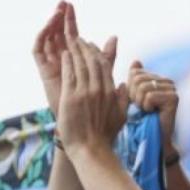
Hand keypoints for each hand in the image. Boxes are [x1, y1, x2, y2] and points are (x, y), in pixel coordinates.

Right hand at [34, 1, 118, 116]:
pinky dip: (43, 38)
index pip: (70, 35)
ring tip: (58, 10)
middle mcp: (61, 61)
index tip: (71, 4)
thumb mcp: (103, 75)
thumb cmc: (95, 106)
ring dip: (51, 24)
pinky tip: (50, 27)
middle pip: (58, 34)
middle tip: (63, 2)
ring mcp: (52, 66)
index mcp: (74, 60)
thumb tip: (114, 37)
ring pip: (48, 39)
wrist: (84, 129)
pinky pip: (39, 51)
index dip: (70, 20)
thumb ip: (107, 56)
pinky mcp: (45, 72)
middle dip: (60, 18)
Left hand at [57, 5, 127, 153]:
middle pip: (92, 61)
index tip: (92, 46)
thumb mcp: (120, 116)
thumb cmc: (104, 136)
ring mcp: (85, 92)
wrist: (91, 150)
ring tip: (71, 42)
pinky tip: (65, 55)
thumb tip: (124, 85)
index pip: (104, 66)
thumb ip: (123, 98)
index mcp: (110, 92)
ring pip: (81, 64)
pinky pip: (69, 74)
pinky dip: (68, 62)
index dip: (97, 53)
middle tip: (79, 39)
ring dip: (76, 51)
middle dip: (85, 48)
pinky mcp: (71, 97)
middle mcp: (99, 89)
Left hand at [127, 62, 178, 150]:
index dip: (130, 90)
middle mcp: (167, 81)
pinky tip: (153, 113)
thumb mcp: (134, 98)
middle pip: (138, 79)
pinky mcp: (174, 98)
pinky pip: (150, 96)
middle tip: (142, 109)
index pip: (135, 73)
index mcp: (157, 78)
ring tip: (147, 111)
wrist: (154, 140)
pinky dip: (147, 107)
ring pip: (143, 87)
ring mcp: (172, 88)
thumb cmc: (142, 120)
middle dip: (134, 96)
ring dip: (140, 103)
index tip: (137, 103)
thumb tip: (136, 61)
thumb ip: (134, 80)